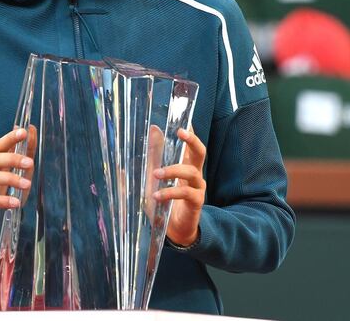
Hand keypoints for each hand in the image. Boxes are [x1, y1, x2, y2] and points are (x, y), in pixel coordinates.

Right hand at [0, 127, 36, 243]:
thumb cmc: (1, 196)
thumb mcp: (18, 175)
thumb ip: (25, 155)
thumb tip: (32, 130)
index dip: (10, 138)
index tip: (24, 132)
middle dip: (12, 159)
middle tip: (30, 163)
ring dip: (10, 179)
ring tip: (26, 184)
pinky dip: (2, 201)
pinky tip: (15, 203)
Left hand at [153, 125, 205, 246]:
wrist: (173, 231)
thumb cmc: (164, 201)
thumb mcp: (153, 178)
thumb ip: (152, 157)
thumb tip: (149, 134)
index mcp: (185, 165)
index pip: (190, 144)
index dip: (190, 131)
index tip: (185, 119)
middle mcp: (195, 174)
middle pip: (200, 152)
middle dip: (192, 140)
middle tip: (180, 132)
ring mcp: (197, 188)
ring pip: (191, 171)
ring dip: (172, 170)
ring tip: (156, 174)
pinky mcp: (196, 202)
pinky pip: (185, 193)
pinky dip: (170, 193)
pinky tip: (156, 196)